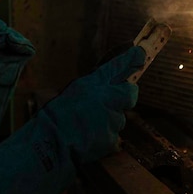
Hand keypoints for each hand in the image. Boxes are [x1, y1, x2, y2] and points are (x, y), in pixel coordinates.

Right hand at [41, 45, 145, 163]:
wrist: (51, 140)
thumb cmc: (57, 114)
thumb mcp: (75, 90)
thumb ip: (95, 85)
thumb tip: (112, 82)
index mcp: (93, 83)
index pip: (117, 66)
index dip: (131, 59)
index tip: (140, 53)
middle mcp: (106, 98)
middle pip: (129, 93)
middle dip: (125, 96)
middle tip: (111, 103)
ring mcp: (111, 118)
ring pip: (120, 117)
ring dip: (110, 120)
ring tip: (89, 125)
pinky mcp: (112, 137)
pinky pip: (113, 135)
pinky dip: (104, 136)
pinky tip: (90, 137)